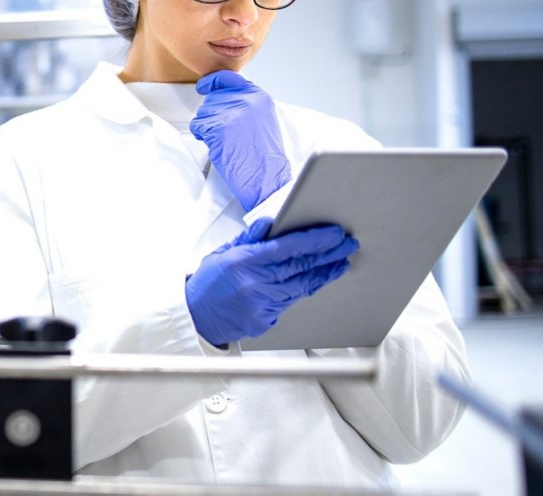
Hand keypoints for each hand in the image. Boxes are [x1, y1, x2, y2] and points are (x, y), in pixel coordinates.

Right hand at [185, 217, 357, 347]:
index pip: (289, 248)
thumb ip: (250, 238)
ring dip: (324, 274)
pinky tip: (316, 282)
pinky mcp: (266, 319)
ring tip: (340, 264)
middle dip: (329, 255)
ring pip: (302, 286)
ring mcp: (262, 304)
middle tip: (347, 245)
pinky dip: (304, 290)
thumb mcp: (223, 252)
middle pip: (302, 267)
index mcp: (245, 261)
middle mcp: (256, 283)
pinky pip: (290, 302)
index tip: (335, 234)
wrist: (195, 316)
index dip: (316, 240)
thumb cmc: (207, 283)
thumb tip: (271, 222)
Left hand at [190, 71, 289, 210]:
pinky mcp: (218, 127)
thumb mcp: (263, 119)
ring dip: (207, 127)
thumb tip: (223, 98)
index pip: (228, 78)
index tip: (204, 86)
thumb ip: (246, 104)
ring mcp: (231, 112)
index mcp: (258, 97)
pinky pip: (198, 125)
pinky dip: (202, 135)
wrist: (266, 176)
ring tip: (223, 140)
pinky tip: (216, 144)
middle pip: (213, 98)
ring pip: (203, 112)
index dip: (212, 82)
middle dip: (212, 115)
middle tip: (222, 132)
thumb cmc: (265, 155)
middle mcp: (245, 100)